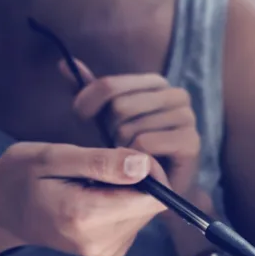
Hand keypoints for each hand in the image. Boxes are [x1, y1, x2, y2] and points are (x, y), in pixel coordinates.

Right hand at [0, 142, 167, 255]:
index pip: (151, 198)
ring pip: (145, 213)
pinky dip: (122, 204)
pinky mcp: (110, 252)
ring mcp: (105, 252)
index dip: (150, 171)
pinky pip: (134, 220)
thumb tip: (143, 166)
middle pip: (151, 206)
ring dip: (128, 191)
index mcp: (85, 217)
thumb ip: (101, 162)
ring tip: (92, 182)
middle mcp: (100, 242)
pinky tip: (94, 196)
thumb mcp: (53, 157)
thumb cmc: (21, 176)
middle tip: (101, 166)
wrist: (0, 211)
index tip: (126, 154)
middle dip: (138, 180)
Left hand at [60, 60, 200, 195]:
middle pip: (119, 107)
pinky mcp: (191, 142)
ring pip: (130, 128)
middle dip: (109, 132)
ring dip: (121, 150)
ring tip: (129, 159)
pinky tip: (139, 168)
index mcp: (156, 83)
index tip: (80, 117)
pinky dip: (134, 160)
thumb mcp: (105, 119)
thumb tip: (63, 63)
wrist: (158, 192)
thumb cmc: (129, 152)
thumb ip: (89, 92)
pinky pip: (145, 144)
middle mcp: (177, 95)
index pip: (110, 85)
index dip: (87, 101)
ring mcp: (187, 118)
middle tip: (117, 147)